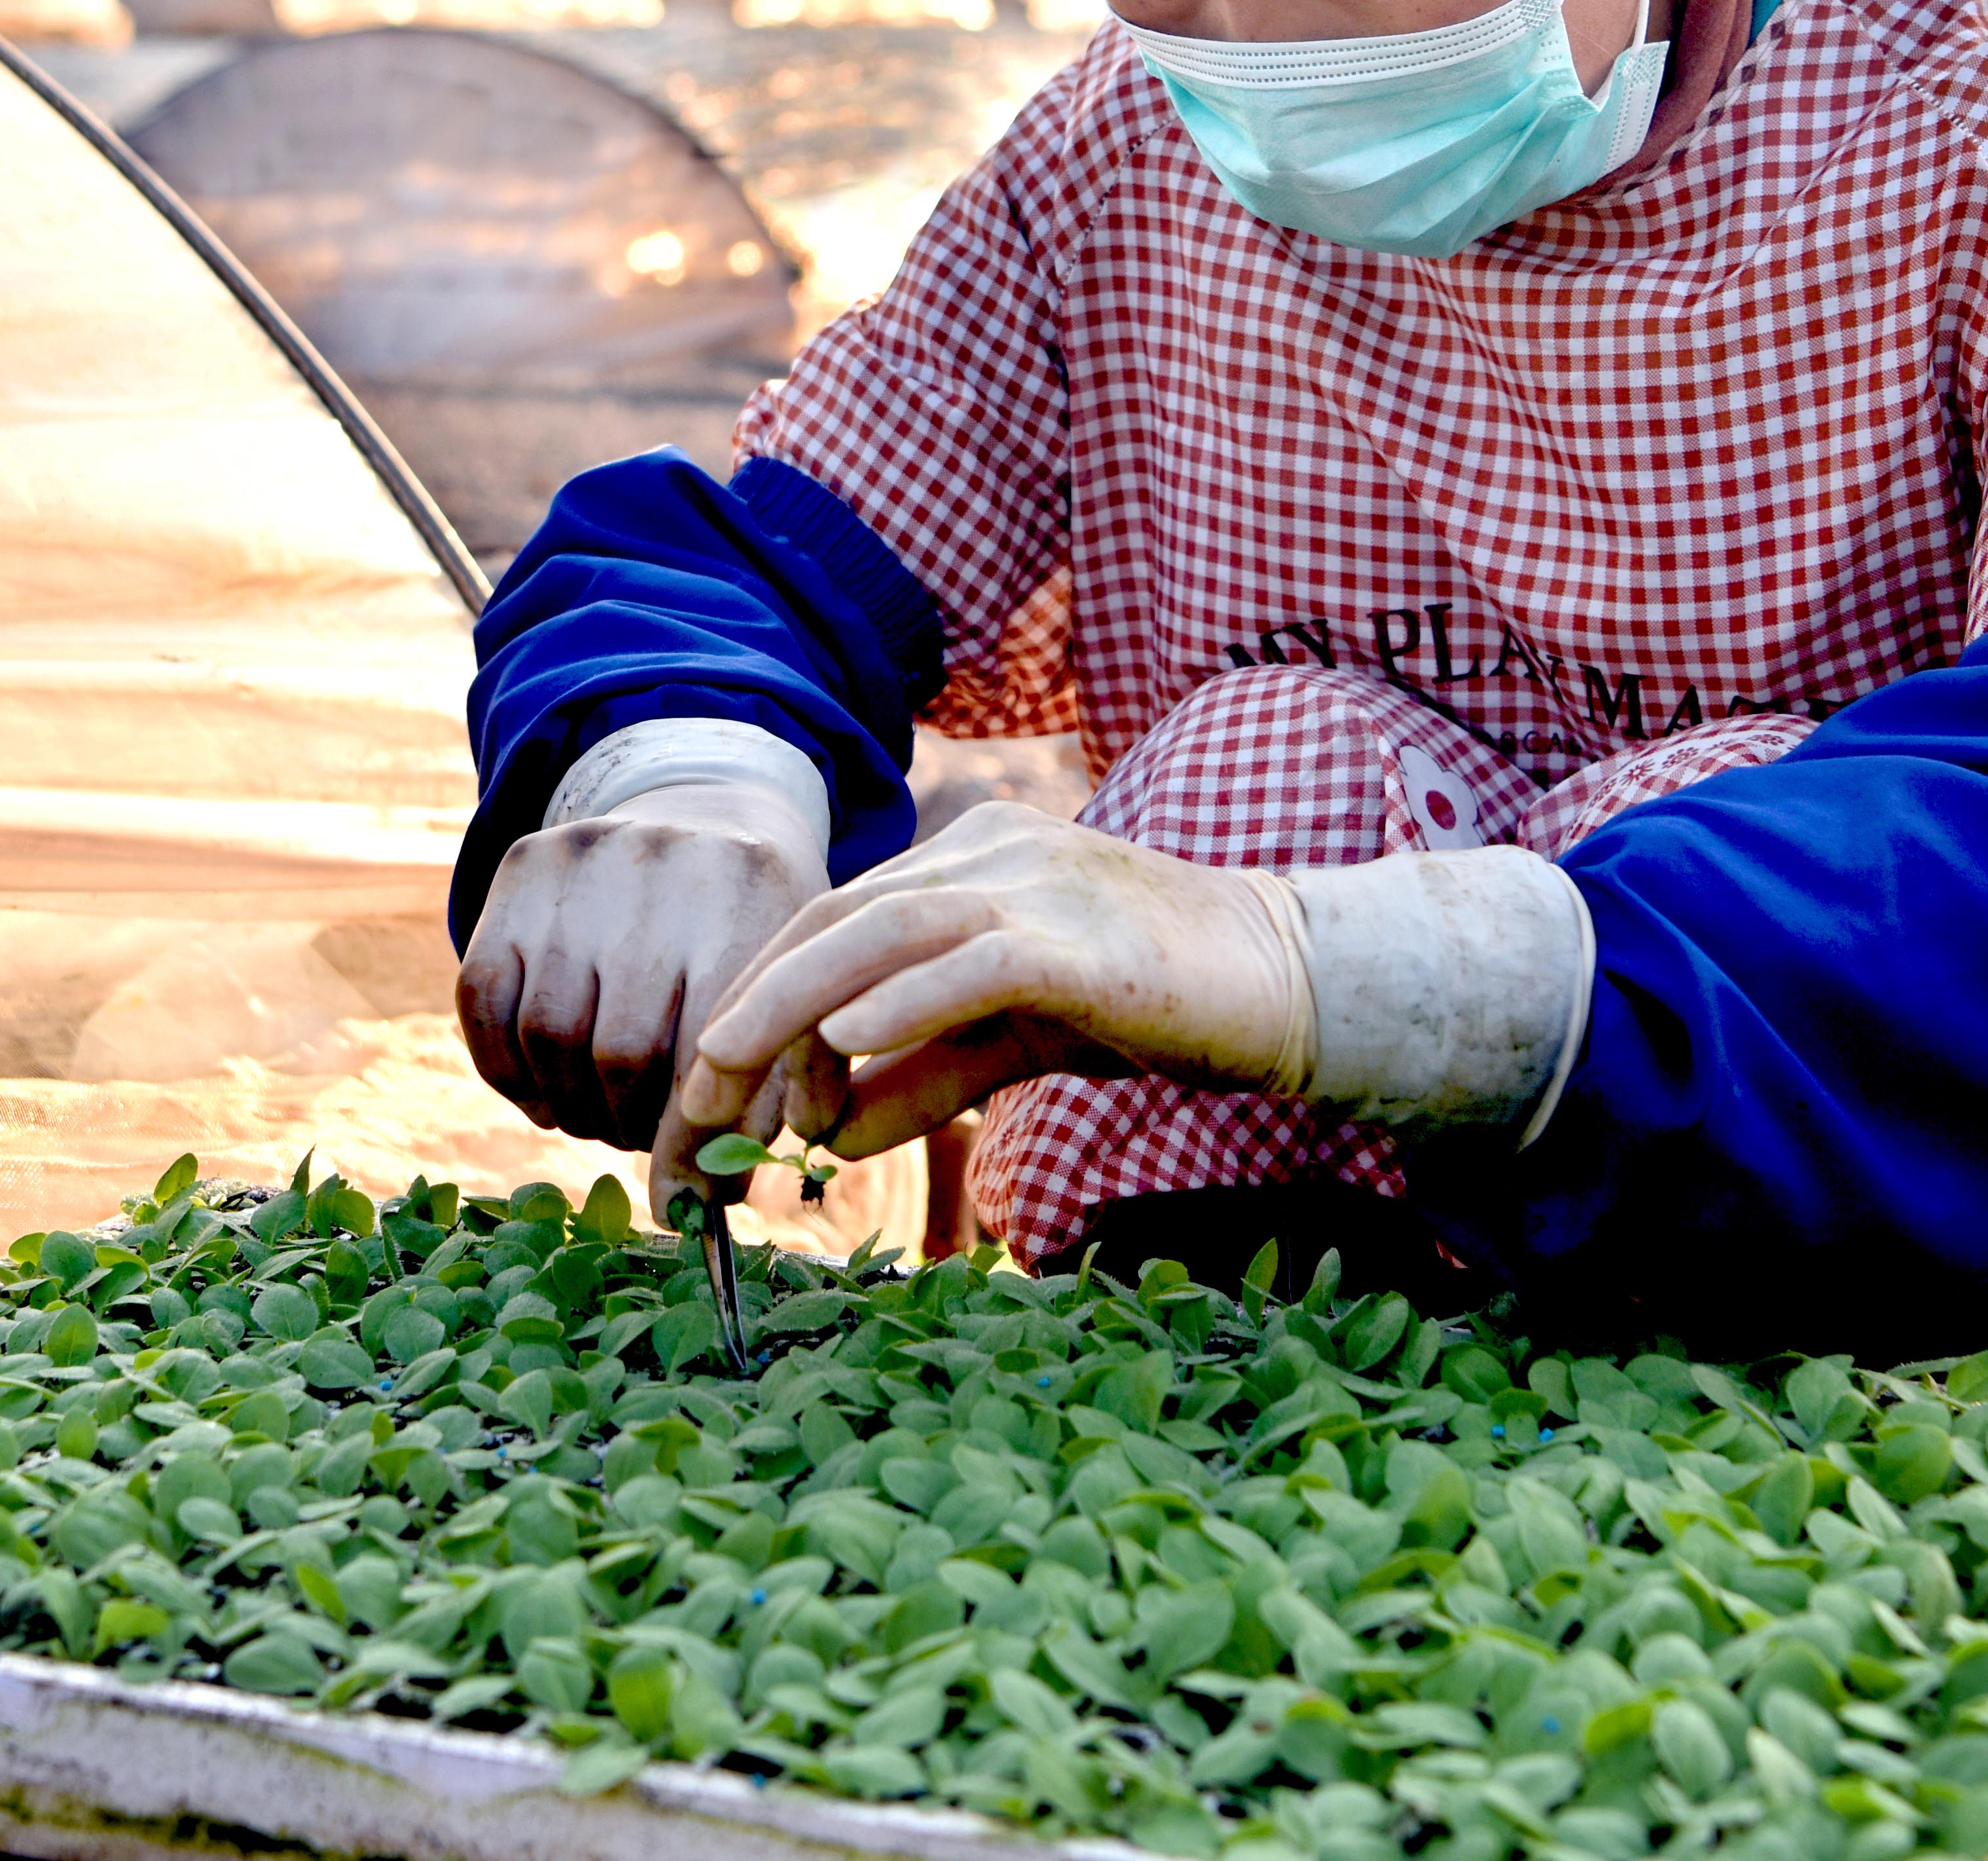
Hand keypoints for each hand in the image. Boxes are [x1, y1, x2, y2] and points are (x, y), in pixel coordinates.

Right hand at [455, 776, 826, 1191]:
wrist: (708, 818)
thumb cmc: (757, 938)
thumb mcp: (789, 991)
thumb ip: (765, 1096)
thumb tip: (697, 1206)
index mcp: (752, 898)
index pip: (709, 1052)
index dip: (690, 1144)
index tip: (686, 1201)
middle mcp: (665, 868)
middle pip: (621, 1053)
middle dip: (628, 1124)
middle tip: (640, 1139)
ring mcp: (584, 863)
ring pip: (549, 1036)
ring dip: (570, 1104)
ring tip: (600, 1113)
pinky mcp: (521, 869)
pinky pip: (483, 1004)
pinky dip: (508, 1070)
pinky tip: (545, 1086)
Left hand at [673, 802, 1316, 1158]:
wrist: (1294, 978)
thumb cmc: (1155, 1005)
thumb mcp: (1014, 1043)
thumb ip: (925, 1075)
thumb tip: (825, 1132)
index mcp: (967, 866)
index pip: (827, 923)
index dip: (758, 1001)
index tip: (714, 1093)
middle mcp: (987, 855)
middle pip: (832, 921)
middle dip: (749, 1010)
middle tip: (693, 1101)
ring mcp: (1037, 884)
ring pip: (883, 930)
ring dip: (794, 1005)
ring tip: (731, 1073)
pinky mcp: (1084, 935)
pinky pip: (973, 959)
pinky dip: (903, 999)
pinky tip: (845, 1044)